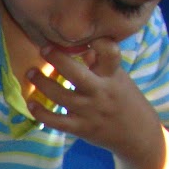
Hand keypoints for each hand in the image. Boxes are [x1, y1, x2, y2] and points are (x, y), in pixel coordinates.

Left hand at [28, 39, 164, 162]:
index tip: (86, 34)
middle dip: (58, 59)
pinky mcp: (81, 128)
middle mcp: (101, 91)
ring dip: (42, 83)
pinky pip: (56, 121)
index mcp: (113, 75)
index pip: (110, 54)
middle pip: (76, 74)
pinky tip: (31, 103)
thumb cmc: (126, 100)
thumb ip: (100, 63)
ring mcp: (90, 111)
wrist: (138, 134)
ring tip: (30, 73)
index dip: (100, 42)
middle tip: (43, 49)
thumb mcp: (118, 79)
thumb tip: (82, 45)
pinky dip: (41, 113)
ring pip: (61, 96)